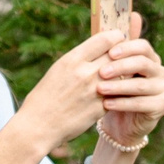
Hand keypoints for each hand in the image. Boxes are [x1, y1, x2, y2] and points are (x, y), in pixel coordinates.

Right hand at [12, 32, 121, 149]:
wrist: (38, 127)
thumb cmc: (44, 97)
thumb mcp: (58, 70)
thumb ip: (79, 59)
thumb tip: (98, 49)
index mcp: (72, 60)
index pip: (106, 39)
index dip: (116, 37)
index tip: (118, 39)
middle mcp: (85, 73)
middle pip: (118, 55)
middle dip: (124, 55)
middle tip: (126, 56)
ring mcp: (95, 91)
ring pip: (122, 75)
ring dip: (124, 74)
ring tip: (121, 75)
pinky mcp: (100, 108)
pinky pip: (118, 95)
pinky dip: (119, 92)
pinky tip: (115, 93)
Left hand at [95, 16, 163, 144]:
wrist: (116, 122)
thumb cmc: (112, 91)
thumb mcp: (111, 68)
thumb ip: (116, 45)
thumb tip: (133, 13)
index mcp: (149, 58)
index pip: (143, 46)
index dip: (126, 48)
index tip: (109, 53)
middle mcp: (160, 71)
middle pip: (144, 63)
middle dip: (121, 67)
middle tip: (101, 72)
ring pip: (141, 85)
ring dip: (119, 86)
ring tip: (99, 88)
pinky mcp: (162, 106)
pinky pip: (143, 103)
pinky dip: (123, 103)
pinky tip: (107, 104)